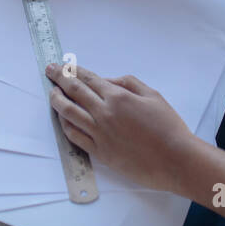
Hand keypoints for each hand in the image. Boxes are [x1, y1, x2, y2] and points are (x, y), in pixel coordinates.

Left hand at [45, 62, 198, 193]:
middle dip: (59, 79)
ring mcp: (100, 134)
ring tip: (52, 94)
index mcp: (118, 97)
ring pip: (69, 114)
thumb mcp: (153, 95)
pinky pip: (75, 136)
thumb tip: (108, 81)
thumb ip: (128, 83)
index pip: (88, 79)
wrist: (175, 159)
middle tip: (49, 71)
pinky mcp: (100, 152)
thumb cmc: (168, 127)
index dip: (73, 71)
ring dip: (57, 101)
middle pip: (74, 92)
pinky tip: (62, 119)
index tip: (63, 66)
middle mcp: (105, 113)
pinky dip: (65, 125)